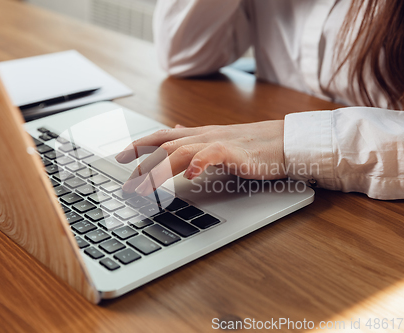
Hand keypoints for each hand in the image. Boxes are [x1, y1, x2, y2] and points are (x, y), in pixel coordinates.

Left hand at [115, 120, 285, 195]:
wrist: (284, 142)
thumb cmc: (253, 145)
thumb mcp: (217, 140)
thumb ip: (194, 138)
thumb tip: (174, 129)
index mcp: (198, 135)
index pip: (162, 136)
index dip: (139, 145)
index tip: (120, 157)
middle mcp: (203, 136)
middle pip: (164, 145)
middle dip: (142, 163)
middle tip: (127, 182)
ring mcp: (218, 142)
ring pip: (181, 150)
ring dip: (160, 168)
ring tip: (146, 185)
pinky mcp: (235, 152)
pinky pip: (212, 154)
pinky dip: (199, 163)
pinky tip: (190, 176)